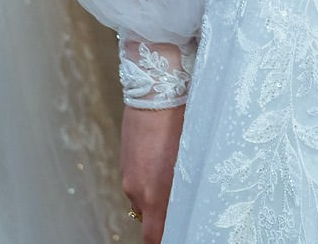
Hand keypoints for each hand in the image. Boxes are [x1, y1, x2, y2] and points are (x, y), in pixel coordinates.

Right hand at [120, 104, 185, 242]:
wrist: (155, 90)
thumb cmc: (182, 121)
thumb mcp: (192, 159)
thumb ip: (186, 189)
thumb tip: (191, 204)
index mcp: (156, 193)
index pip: (155, 235)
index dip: (165, 238)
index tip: (180, 233)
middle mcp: (137, 189)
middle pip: (149, 219)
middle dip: (163, 218)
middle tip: (183, 209)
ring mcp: (128, 175)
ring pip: (143, 198)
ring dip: (157, 196)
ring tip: (176, 177)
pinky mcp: (125, 161)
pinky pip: (137, 181)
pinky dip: (150, 179)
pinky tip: (165, 161)